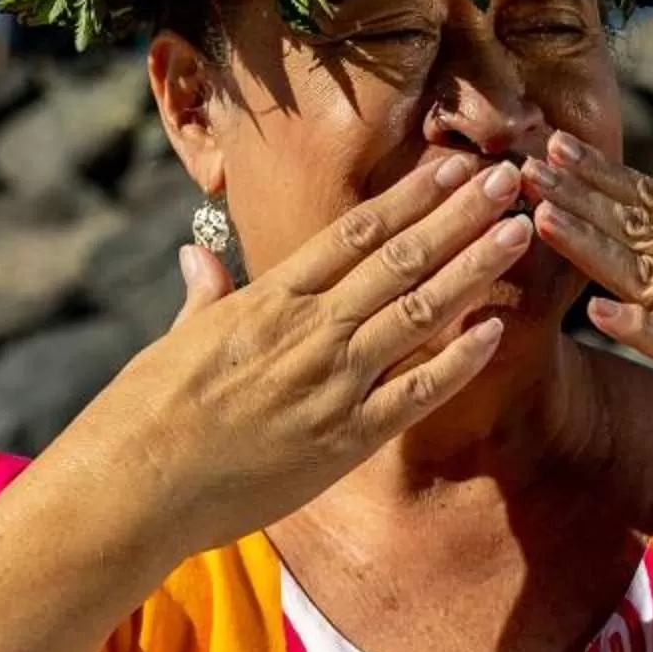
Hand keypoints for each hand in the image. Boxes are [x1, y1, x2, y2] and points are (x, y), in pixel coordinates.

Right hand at [91, 153, 533, 542]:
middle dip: (459, 214)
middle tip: (509, 177)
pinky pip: (415, 392)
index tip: (452, 163)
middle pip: (399, 258)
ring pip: (418, 311)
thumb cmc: (143, 416)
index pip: (354, 232)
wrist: (132, 487)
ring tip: (520, 231)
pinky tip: (498, 329)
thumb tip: (199, 255)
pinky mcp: (343, 440)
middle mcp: (307, 331)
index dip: (411, 195)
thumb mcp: (174, 341)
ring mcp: (330, 383)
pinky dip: (459, 360)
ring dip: (475, 268)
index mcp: (268, 300)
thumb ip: (204, 297)